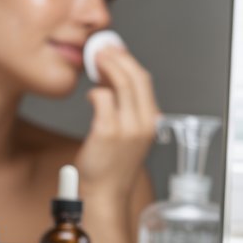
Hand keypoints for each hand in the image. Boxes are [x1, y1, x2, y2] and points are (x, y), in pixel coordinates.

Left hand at [75, 45, 158, 201]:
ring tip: (94, 60)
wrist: (105, 193)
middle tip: (101, 48)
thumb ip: (124, 108)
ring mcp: (127, 128)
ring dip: (106, 67)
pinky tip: (90, 94)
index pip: (144, 81)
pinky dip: (95, 92)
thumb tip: (111, 81)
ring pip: (121, 85)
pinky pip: (102, 100)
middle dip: (118, 58)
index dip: (129, 61)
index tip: (115, 50)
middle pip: (136, 78)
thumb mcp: (126, 133)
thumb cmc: (110, 165)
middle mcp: (144, 123)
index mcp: (151, 121)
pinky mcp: (108, 133)